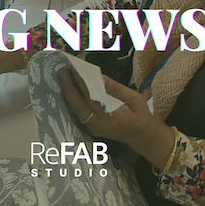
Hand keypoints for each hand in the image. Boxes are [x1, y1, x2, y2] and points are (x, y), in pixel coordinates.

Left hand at [59, 68, 174, 168]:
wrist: (141, 136)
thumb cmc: (140, 115)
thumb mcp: (134, 98)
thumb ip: (116, 88)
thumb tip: (100, 77)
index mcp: (112, 117)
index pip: (92, 97)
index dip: (82, 82)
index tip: (75, 69)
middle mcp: (99, 124)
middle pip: (77, 104)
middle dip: (68, 86)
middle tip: (63, 71)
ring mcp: (93, 127)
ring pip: (74, 109)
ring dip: (68, 92)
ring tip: (64, 76)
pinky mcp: (90, 127)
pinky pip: (77, 112)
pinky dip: (72, 99)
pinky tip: (70, 88)